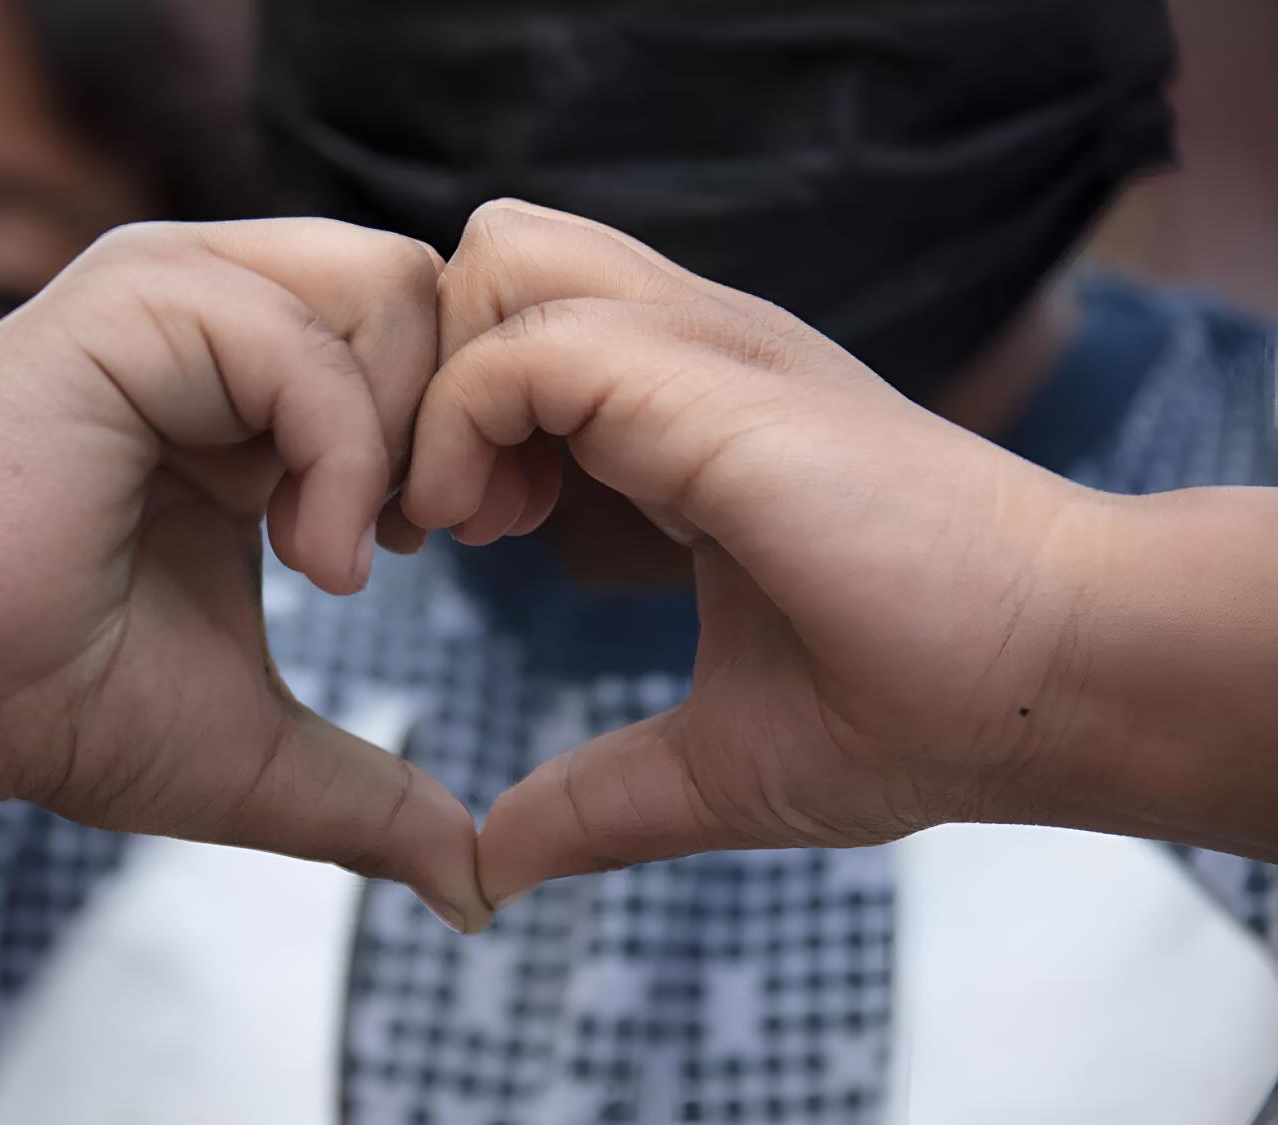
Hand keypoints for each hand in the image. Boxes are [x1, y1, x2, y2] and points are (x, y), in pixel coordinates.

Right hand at [0, 219, 490, 931]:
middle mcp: (217, 309)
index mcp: (247, 378)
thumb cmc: (56, 700)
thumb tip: (478, 892)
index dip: (474, 432)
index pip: (427, 332)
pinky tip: (304, 562)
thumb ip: (377, 796)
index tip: (461, 545)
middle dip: (460, 421)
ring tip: (344, 559)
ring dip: (402, 437)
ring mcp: (173, 292)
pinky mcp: (128, 305)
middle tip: (423, 544)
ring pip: (390, 286)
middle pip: (428, 287)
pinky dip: (341, 459)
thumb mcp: (260, 748)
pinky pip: (304, 346)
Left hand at [406, 201, 1109, 906]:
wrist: (1061, 682)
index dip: (452, 419)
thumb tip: (488, 869)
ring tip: (475, 520)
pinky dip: (465, 429)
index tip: (448, 538)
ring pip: (499, 257)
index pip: (526, 325)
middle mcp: (693, 353)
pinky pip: (525, 348)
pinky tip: (495, 532)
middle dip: (430, 369)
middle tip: (441, 512)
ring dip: (445, 388)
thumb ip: (594, 799)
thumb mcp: (715, 762)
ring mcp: (706, 351)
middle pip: (499, 255)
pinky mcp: (711, 388)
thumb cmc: (920, 711)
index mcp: (693, 412)